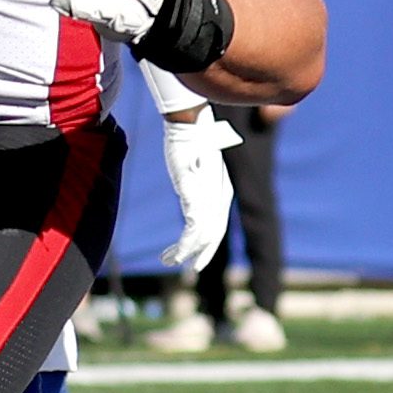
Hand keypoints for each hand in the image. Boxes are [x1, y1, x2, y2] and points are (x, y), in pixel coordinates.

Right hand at [158, 106, 239, 268]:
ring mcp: (208, 198)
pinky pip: (194, 229)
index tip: (198, 252)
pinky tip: (176, 255)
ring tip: (172, 262)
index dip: (210, 240)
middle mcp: (218, 197)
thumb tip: (192, 171)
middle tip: (193, 267)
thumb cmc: (192, 138)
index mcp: (221, 189)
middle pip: (214, 232)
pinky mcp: (195, 198)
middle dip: (203, 252)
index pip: (218, 222)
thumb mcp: (197, 160)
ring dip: (188, 252)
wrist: (190, 126)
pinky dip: (185, 245)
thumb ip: (197, 174)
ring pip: (204, 235)